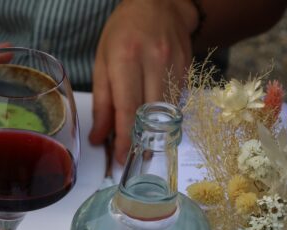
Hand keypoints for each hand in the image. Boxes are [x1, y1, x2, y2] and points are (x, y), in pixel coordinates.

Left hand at [89, 0, 197, 161]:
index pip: (127, 108)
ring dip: (156, 130)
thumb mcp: (102, 62)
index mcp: (125, 58)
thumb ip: (101, 102)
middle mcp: (153, 60)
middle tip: (134, 157)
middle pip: (150, 113)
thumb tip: (98, 137)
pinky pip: (178, 98)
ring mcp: (174, 63)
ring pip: (167, 109)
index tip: (122, 158)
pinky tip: (158, 116)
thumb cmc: (123, 33)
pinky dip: (166, 113)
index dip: (124, 138)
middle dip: (141, 140)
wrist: (160, 4)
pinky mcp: (188, 66)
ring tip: (146, 143)